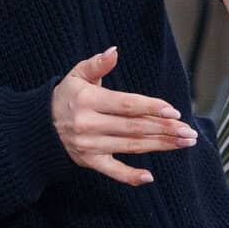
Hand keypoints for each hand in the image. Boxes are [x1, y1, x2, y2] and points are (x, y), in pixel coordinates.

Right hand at [52, 47, 197, 188]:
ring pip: (131, 147)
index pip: (126, 105)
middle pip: (134, 127)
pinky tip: (149, 177)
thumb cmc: (66, 96)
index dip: (151, 107)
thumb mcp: (77, 75)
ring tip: (183, 142)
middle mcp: (89, 125)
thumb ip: (97, 64)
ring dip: (159, 145)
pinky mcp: (89, 162)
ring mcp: (89, 146)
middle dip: (164, 128)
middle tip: (189, 131)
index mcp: (89, 101)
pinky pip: (112, 172)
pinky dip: (130, 176)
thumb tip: (114, 51)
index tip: (174, 111)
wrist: (39, 127)